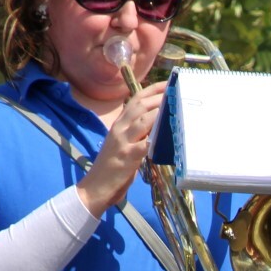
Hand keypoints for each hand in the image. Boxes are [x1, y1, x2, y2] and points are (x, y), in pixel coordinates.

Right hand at [76, 80, 166, 215]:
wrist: (95, 187)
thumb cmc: (112, 167)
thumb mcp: (123, 144)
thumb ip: (136, 133)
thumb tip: (157, 123)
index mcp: (118, 124)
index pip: (135, 100)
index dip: (152, 90)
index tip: (168, 83)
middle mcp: (119, 129)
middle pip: (139, 106)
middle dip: (158, 96)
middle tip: (175, 91)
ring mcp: (122, 142)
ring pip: (142, 120)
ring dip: (159, 112)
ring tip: (174, 106)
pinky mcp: (127, 158)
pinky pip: (143, 145)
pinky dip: (155, 139)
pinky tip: (166, 134)